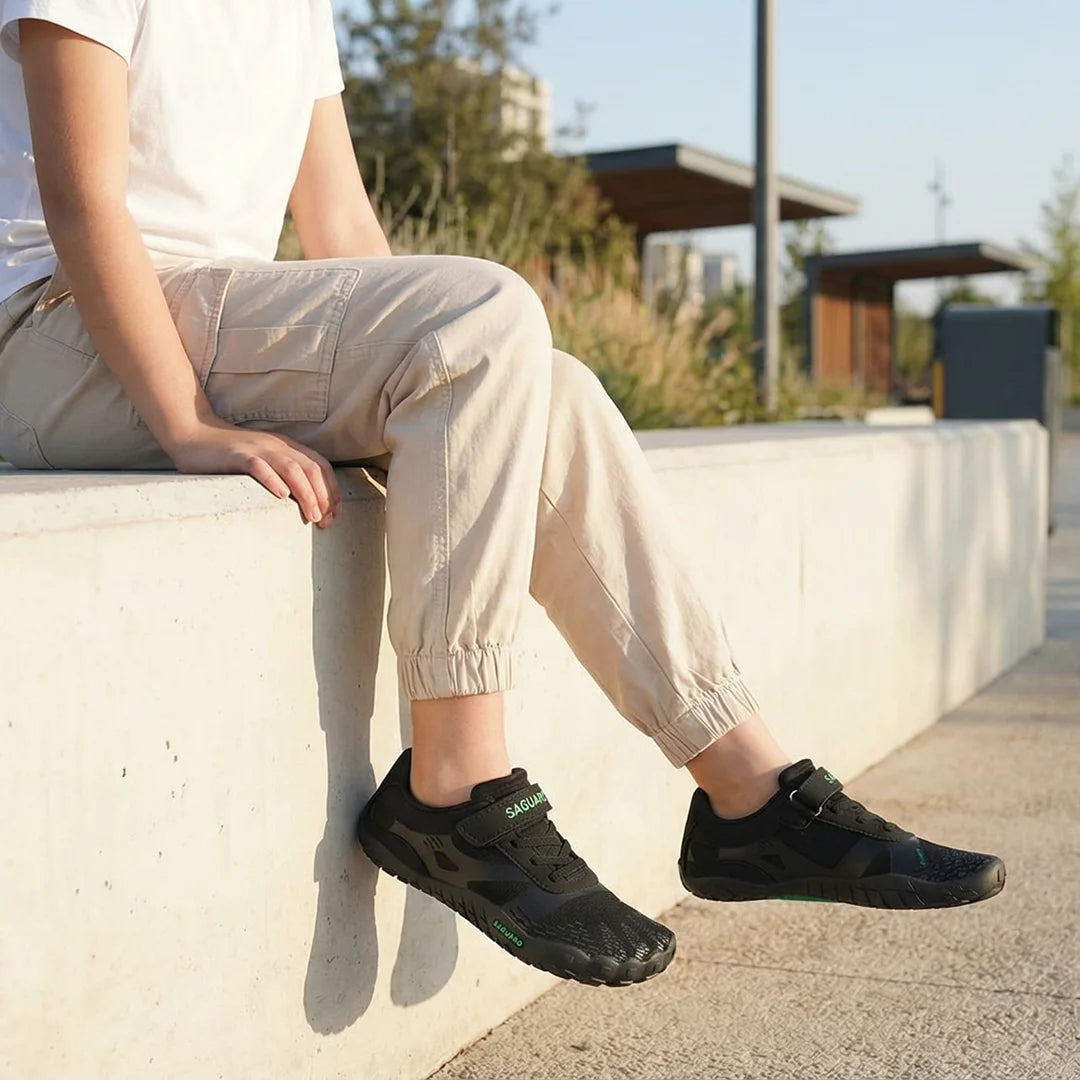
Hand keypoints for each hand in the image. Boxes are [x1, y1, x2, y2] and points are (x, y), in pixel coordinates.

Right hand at [164, 416, 341, 527]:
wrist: (193, 434)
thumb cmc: (229, 456)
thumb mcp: (264, 461)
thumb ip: (283, 474)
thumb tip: (307, 503)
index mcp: (287, 447)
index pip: (321, 466)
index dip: (332, 490)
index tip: (335, 514)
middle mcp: (277, 446)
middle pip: (311, 469)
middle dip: (324, 497)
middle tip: (325, 522)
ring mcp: (258, 449)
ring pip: (292, 469)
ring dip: (306, 494)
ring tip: (312, 516)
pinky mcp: (237, 455)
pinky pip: (259, 466)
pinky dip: (273, 480)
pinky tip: (281, 496)